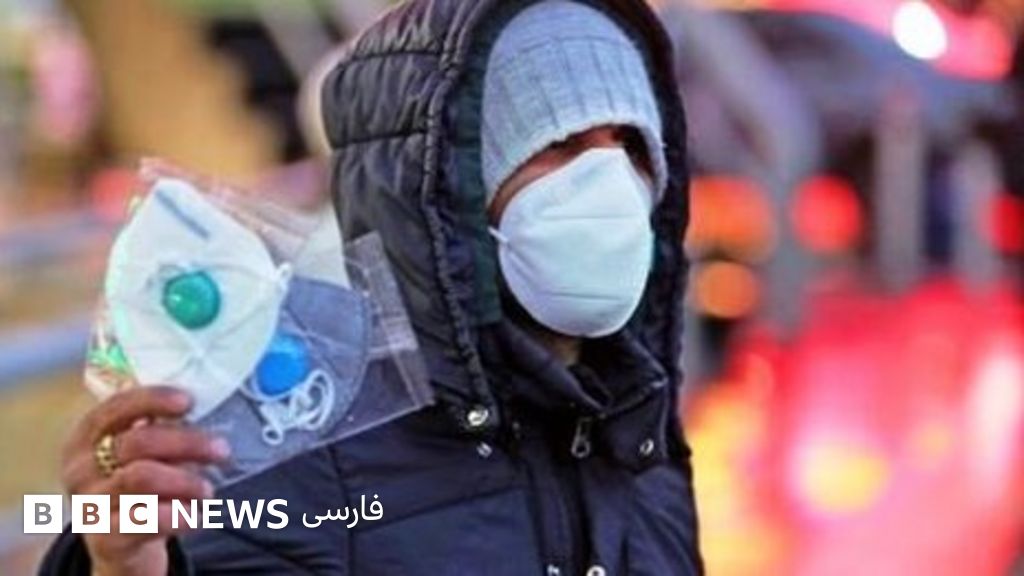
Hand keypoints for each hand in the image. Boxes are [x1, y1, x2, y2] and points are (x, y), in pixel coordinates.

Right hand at [60, 386, 229, 575]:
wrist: (118, 546)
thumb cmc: (136, 485)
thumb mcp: (139, 455)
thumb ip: (160, 431)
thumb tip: (202, 411)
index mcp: (87, 438)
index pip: (116, 407)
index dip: (153, 400)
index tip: (189, 401)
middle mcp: (80, 469)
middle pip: (137, 443)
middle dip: (186, 442)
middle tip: (221, 450)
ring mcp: (89, 504)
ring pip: (141, 479)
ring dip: (185, 480)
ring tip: (208, 489)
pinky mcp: (104, 539)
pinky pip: (145, 521)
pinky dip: (177, 515)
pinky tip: (196, 515)